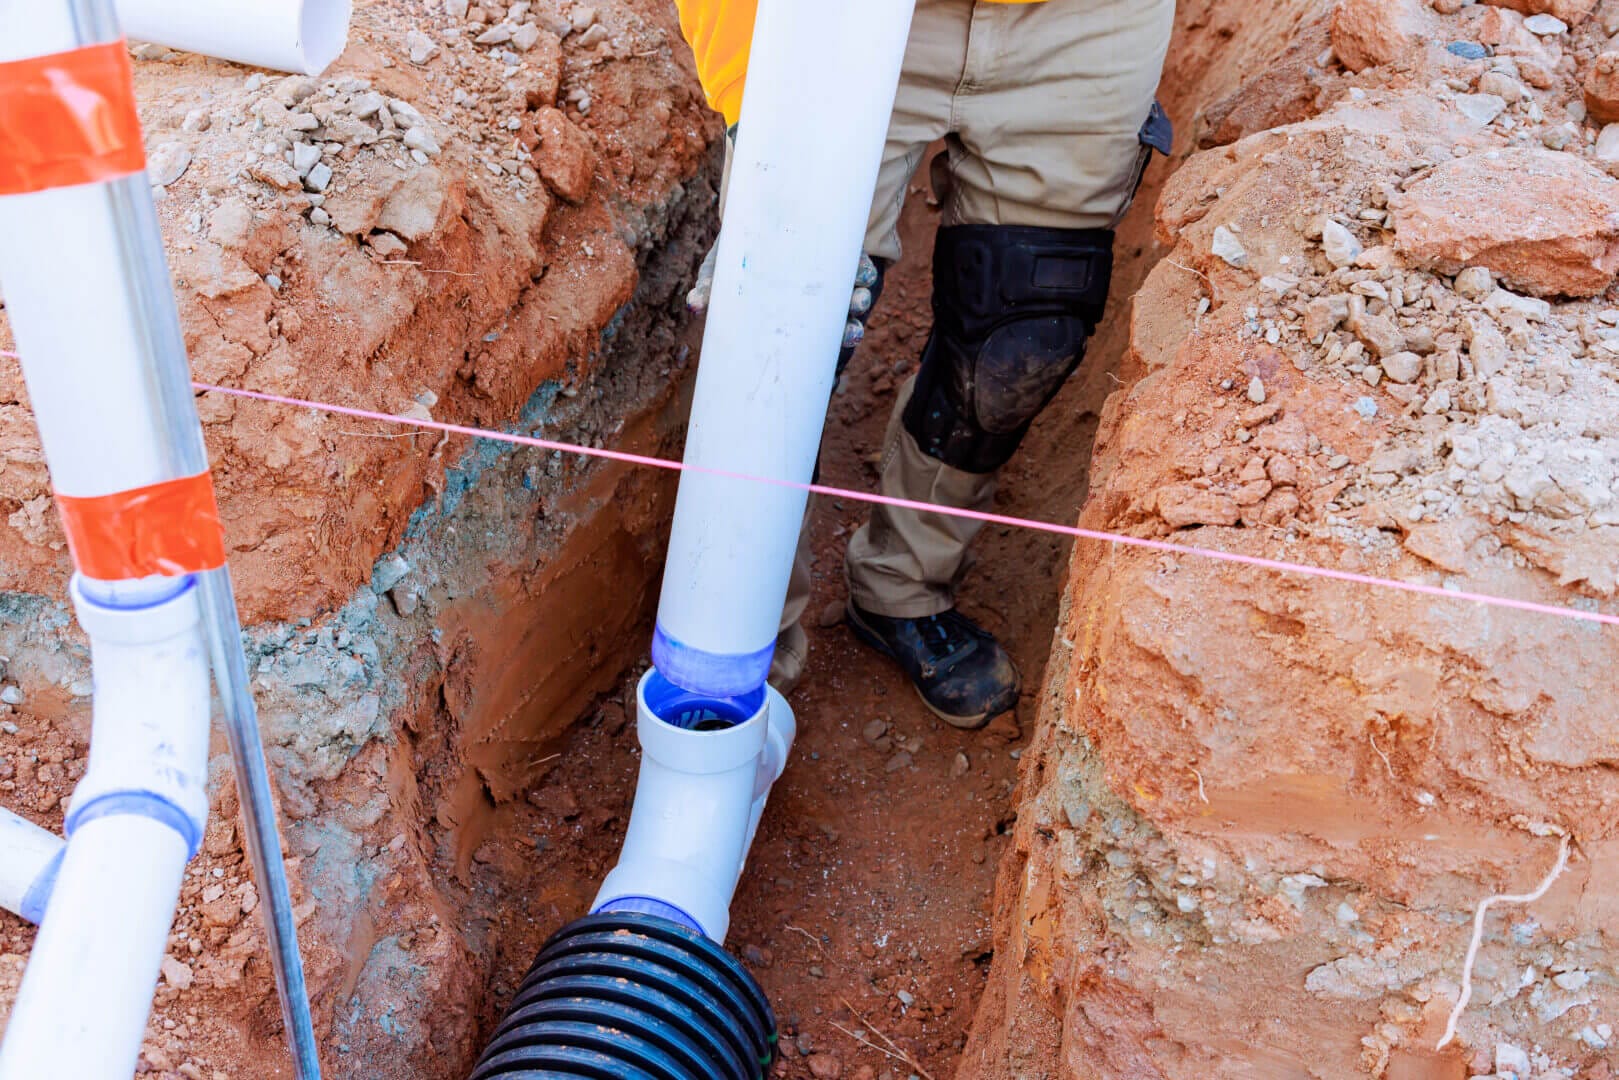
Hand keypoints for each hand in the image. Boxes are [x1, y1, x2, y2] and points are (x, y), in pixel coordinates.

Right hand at [688, 246, 880, 349]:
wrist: (752, 218)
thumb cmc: (734, 257)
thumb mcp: (720, 271)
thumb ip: (709, 289)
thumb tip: (694, 304)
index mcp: (796, 316)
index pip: (822, 336)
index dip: (840, 337)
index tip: (849, 337)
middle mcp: (819, 301)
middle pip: (844, 320)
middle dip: (852, 325)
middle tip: (854, 326)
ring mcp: (831, 276)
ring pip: (854, 294)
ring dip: (861, 298)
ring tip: (860, 298)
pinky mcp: (837, 250)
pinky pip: (857, 263)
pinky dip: (862, 269)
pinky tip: (862, 271)